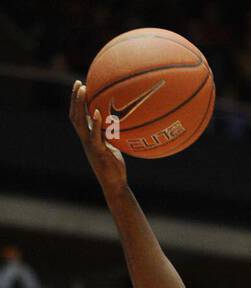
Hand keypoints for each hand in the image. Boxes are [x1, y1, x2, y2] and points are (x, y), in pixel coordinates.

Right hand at [69, 80, 127, 195]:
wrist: (114, 184)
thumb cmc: (114, 165)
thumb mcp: (112, 145)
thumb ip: (110, 133)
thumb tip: (119, 120)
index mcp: (88, 137)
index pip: (77, 116)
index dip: (76, 102)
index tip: (80, 85)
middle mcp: (86, 139)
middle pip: (75, 115)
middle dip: (75, 99)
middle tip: (78, 83)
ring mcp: (90, 145)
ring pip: (80, 122)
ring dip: (80, 105)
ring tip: (84, 90)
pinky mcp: (98, 152)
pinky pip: (94, 135)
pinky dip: (95, 123)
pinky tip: (97, 111)